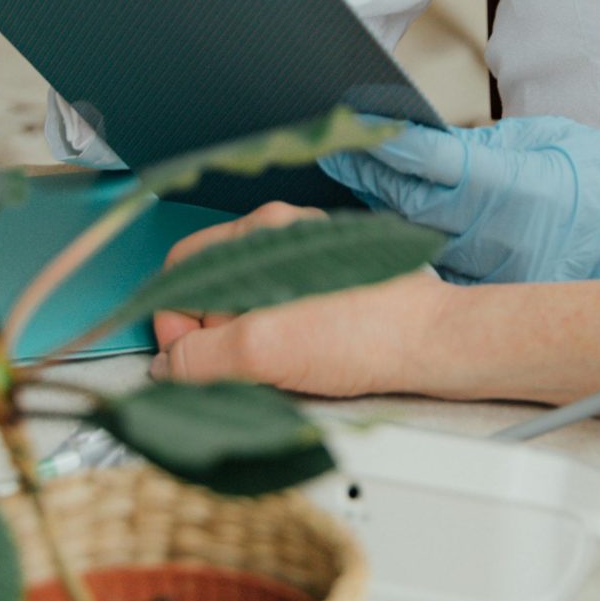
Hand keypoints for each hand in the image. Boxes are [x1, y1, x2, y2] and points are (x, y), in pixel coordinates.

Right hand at [151, 203, 448, 395]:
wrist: (434, 345)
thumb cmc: (365, 335)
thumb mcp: (263, 350)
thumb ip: (198, 357)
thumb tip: (165, 368)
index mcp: (260, 232)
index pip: (180, 272)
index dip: (174, 324)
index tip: (184, 362)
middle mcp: (279, 237)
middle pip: (208, 292)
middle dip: (212, 337)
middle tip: (241, 368)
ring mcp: (302, 260)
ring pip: (240, 308)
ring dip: (242, 345)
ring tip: (275, 366)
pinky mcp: (322, 286)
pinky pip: (272, 315)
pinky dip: (270, 344)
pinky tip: (294, 362)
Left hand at [323, 115, 599, 284]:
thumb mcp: (548, 142)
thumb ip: (482, 148)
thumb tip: (417, 144)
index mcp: (522, 193)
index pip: (436, 168)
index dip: (387, 150)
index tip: (350, 131)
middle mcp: (506, 243)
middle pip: (415, 214)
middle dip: (370, 185)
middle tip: (334, 158)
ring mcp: (502, 282)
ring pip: (421, 251)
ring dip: (379, 224)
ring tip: (347, 195)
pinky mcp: (502, 306)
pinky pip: (444, 277)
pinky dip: (411, 254)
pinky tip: (383, 237)